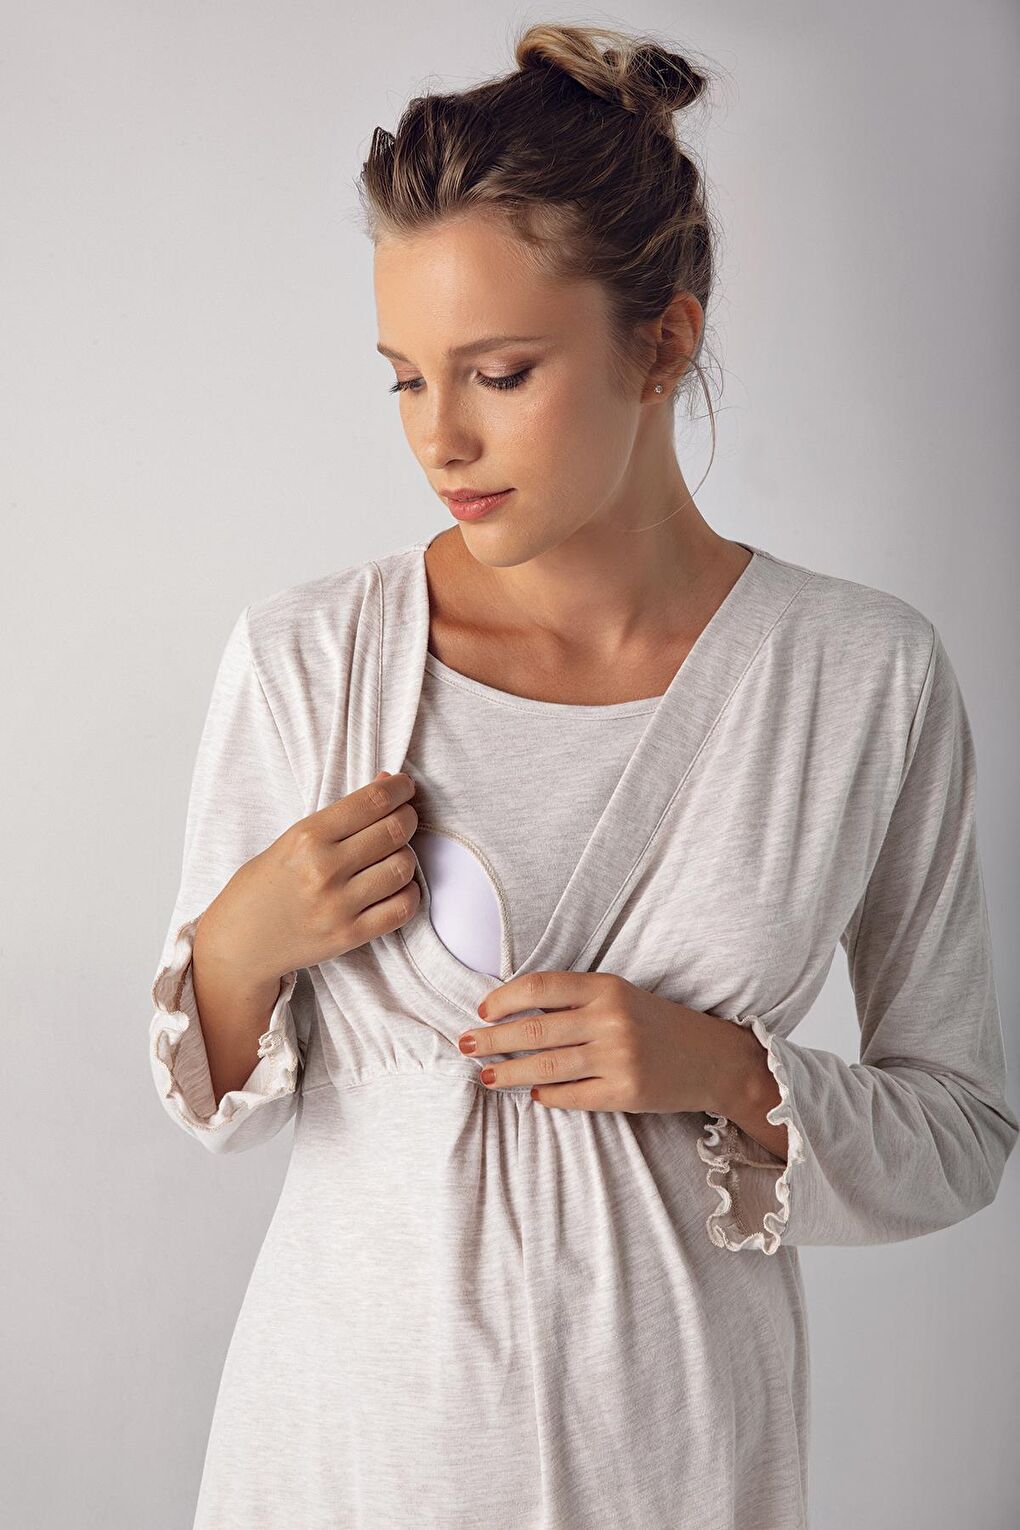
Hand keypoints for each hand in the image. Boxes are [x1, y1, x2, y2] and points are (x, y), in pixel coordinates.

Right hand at [196, 769, 420, 983]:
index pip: (372, 801)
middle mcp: (324, 870)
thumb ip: (339, 816)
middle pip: (394, 831)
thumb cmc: (263, 886)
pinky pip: (402, 908)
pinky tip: (396, 886)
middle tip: (404, 818)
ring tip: (394, 855)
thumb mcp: (291, 841)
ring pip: (403, 867)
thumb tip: (386, 783)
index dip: (398, 788)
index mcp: (306, 837)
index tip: (404, 787)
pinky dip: (408, 892)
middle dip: (407, 818)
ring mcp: (339, 905)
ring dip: (407, 856)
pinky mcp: (350, 935)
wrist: (239, 943)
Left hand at [457, 970, 745, 1114]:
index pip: (540, 987)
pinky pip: (570, 1096)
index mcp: (606, 987)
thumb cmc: (656, 1024)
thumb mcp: (619, 996)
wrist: (713, 1059)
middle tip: (463, 1046)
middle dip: (491, 1039)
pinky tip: (533, 1094)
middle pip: (534, 1030)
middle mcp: (610, 1020)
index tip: (482, 1010)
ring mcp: (618, 1058)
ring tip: (485, 1076)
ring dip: (507, 1073)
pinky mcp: (625, 1092)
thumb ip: (574, 999)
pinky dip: (546, 1095)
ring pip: (545, 1067)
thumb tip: (513, 1011)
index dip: (504, 999)